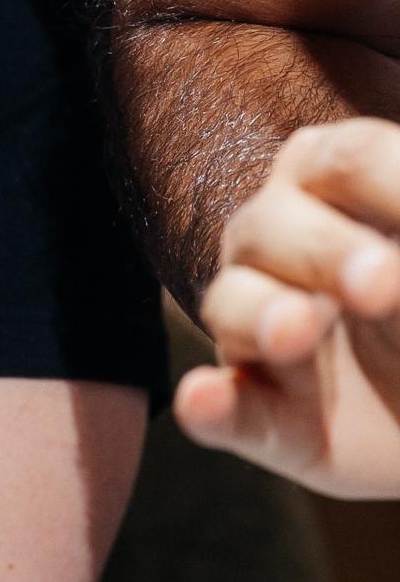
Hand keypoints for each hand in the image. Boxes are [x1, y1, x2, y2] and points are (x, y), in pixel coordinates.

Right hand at [179, 118, 399, 495]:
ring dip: (259, 316)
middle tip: (382, 285)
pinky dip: (210, 405)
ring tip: (295, 335)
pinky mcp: (269, 419)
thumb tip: (398, 263)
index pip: (349, 162)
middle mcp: (282, 244)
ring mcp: (266, 332)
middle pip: (271, 225)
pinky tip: (202, 399)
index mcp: (339, 185)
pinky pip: (229, 410)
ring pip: (231, 305)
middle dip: (323, 252)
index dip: (389, 178)